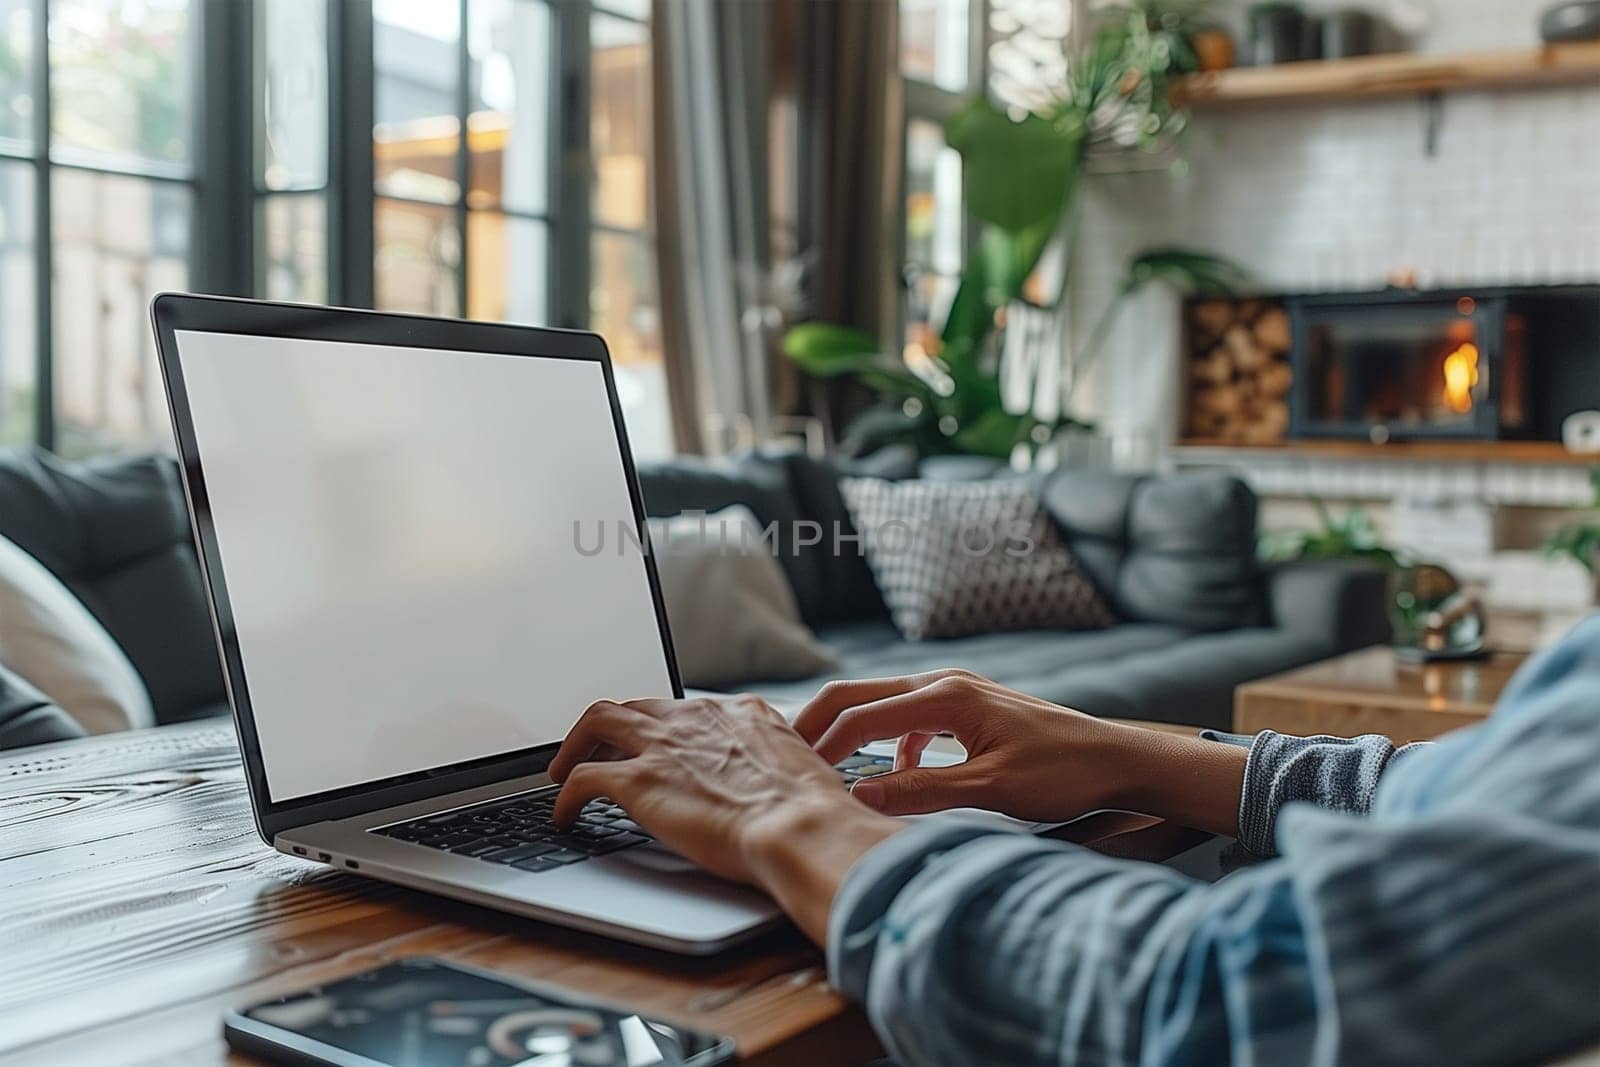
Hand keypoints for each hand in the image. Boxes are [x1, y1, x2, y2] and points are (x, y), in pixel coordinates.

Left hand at [548, 694, 901, 943]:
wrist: (800, 827)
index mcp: (738, 712)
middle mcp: (696, 717)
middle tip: (597, 749)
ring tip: (563, 770)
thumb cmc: (812, 814)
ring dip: (575, 745)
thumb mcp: (799, 770)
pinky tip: (565, 815)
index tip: (657, 745)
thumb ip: (774, 768)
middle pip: (636, 705)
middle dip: (611, 728)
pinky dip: (566, 796)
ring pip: (597, 721)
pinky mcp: (637, 781)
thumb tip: (776, 791)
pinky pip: (583, 778)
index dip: (664, 728)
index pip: (686, 710)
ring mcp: (663, 745)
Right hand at [795, 669, 1246, 834]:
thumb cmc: (1063, 773)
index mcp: (945, 696)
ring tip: (823, 767)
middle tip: (781, 758)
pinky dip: (887, 740)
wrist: (1117, 759)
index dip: (822, 746)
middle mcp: (945, 682)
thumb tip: (858, 796)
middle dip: (818, 724)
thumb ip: (922, 793)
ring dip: (850, 731)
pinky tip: (895, 774)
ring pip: (882, 703)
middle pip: (859, 694)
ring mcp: (956, 690)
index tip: (792, 777)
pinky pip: (909, 717)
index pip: (861, 717)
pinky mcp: (967, 707)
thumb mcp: (991, 792)